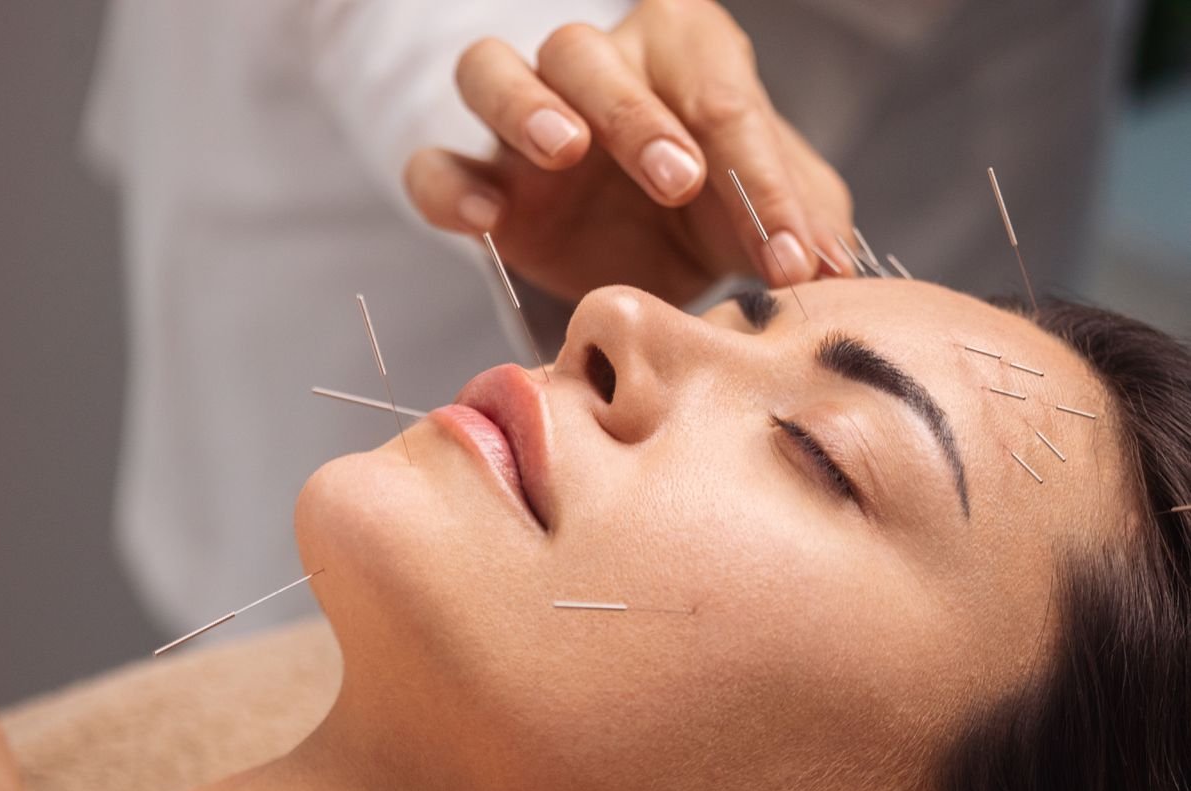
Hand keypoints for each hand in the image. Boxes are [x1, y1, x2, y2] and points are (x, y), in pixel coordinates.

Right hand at [404, 0, 855, 303]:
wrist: (653, 255)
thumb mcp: (778, 213)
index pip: (719, 92)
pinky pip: (435, 166)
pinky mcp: (482, 182)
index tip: (790, 255)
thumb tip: (829, 265)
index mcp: (683, 51)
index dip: (759, 176)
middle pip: (588, 55)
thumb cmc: (718, 208)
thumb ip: (807, 222)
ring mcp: (524, 121)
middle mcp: (595, 68)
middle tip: (679, 179)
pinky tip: (484, 221)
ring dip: (526, 105)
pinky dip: (448, 188)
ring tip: (564, 152)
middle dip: (635, 114)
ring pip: (492, 70)